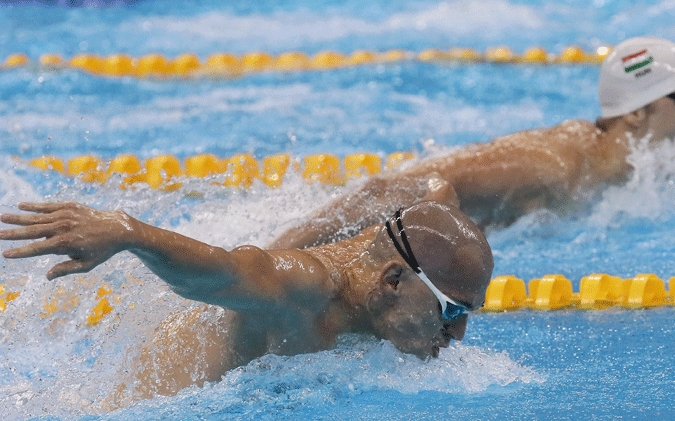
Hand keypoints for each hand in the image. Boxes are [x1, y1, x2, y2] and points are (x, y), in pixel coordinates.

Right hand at [0, 202, 136, 279]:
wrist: (119, 229)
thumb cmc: (102, 250)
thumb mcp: (86, 265)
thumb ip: (65, 269)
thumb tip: (47, 276)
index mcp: (66, 243)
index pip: (37, 249)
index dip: (21, 252)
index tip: (6, 254)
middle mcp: (64, 227)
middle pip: (33, 231)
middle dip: (14, 233)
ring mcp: (67, 215)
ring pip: (38, 216)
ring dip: (19, 217)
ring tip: (3, 217)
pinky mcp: (71, 206)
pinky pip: (49, 206)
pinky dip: (35, 205)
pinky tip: (21, 205)